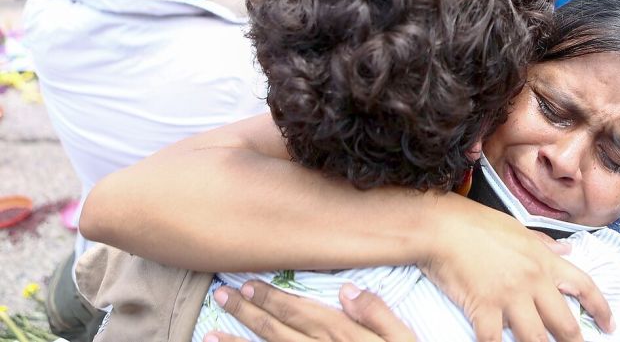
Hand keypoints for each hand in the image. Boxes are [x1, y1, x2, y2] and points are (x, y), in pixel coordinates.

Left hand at [204, 281, 414, 341]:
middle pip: (279, 333)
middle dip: (249, 313)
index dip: (273, 299)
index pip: (302, 314)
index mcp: (345, 339)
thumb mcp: (407, 341)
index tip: (248, 285)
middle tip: (223, 296)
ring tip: (210, 336)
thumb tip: (348, 290)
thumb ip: (380, 315)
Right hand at [419, 196, 613, 341]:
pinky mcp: (484, 307)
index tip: (611, 324)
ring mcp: (509, 296)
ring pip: (535, 338)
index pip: (583, 285)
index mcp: (543, 259)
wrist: (443, 227)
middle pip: (564, 323)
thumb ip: (545, 244)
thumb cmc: (476, 223)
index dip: (601, 308)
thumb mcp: (518, 227)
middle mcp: (532, 280)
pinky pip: (495, 341)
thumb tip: (569, 249)